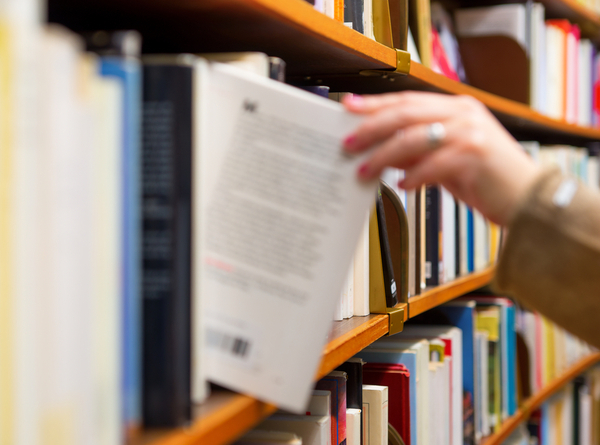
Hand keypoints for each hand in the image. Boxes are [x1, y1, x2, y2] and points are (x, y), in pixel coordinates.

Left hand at [342, 92, 540, 225]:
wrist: (529, 199)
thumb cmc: (486, 179)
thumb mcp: (447, 160)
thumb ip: (418, 152)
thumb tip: (382, 153)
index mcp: (456, 108)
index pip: (407, 100)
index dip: (375, 104)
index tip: (349, 107)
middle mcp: (463, 113)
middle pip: (405, 113)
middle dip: (371, 128)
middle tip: (348, 143)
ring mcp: (471, 132)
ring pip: (414, 138)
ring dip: (383, 156)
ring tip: (364, 171)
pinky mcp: (476, 155)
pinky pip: (433, 164)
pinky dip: (414, 176)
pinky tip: (403, 186)